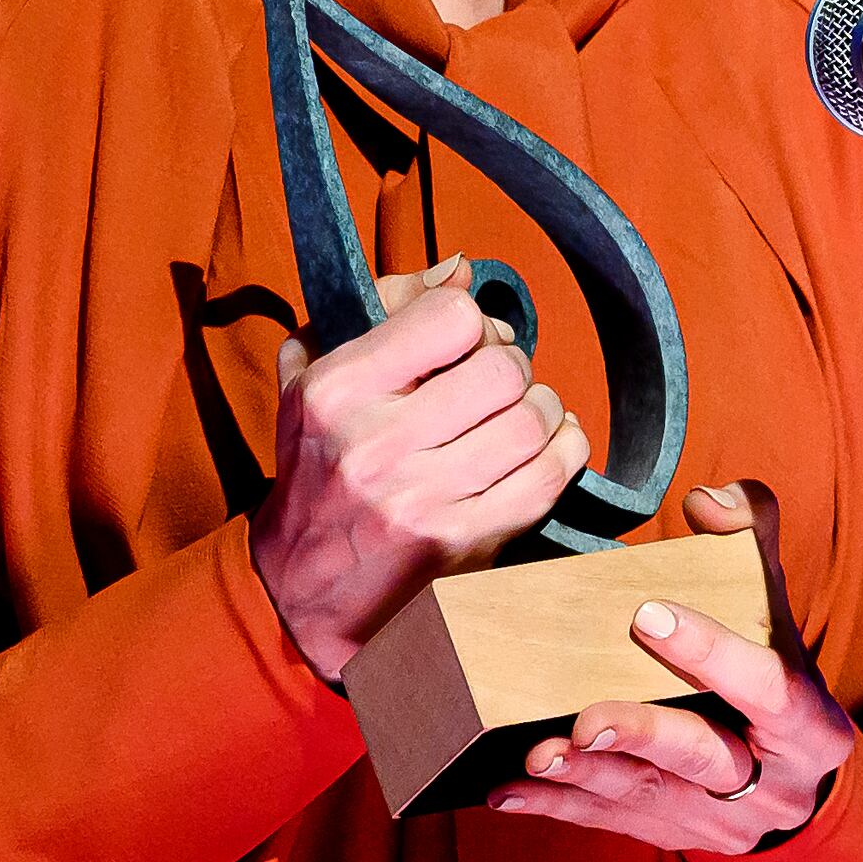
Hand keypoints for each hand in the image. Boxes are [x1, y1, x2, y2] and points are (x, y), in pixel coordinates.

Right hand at [254, 259, 588, 679]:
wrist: (299, 592)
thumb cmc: (316, 469)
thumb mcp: (313, 378)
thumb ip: (380, 310)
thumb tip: (460, 269)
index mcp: (336, 392)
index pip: (450, 317)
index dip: (472, 321)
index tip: (464, 341)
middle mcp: (376, 445)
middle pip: (503, 368)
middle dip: (512, 365)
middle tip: (498, 380)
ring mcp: (422, 500)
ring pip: (533, 421)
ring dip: (541, 409)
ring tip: (519, 415)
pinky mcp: (462, 544)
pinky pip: (548, 477)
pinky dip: (564, 450)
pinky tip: (546, 446)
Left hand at [485, 485, 862, 857]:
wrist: (788, 783)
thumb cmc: (775, 679)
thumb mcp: (776, 611)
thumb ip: (750, 544)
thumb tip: (707, 500)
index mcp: (809, 725)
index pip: (769, 688)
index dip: (713, 653)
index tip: (648, 615)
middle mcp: (770, 783)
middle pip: (705, 758)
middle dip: (643, 736)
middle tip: (586, 716)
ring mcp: (717, 819)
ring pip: (646, 797)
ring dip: (587, 775)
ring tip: (538, 753)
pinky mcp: (669, 836)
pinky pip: (606, 824)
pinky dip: (556, 806)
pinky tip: (508, 789)